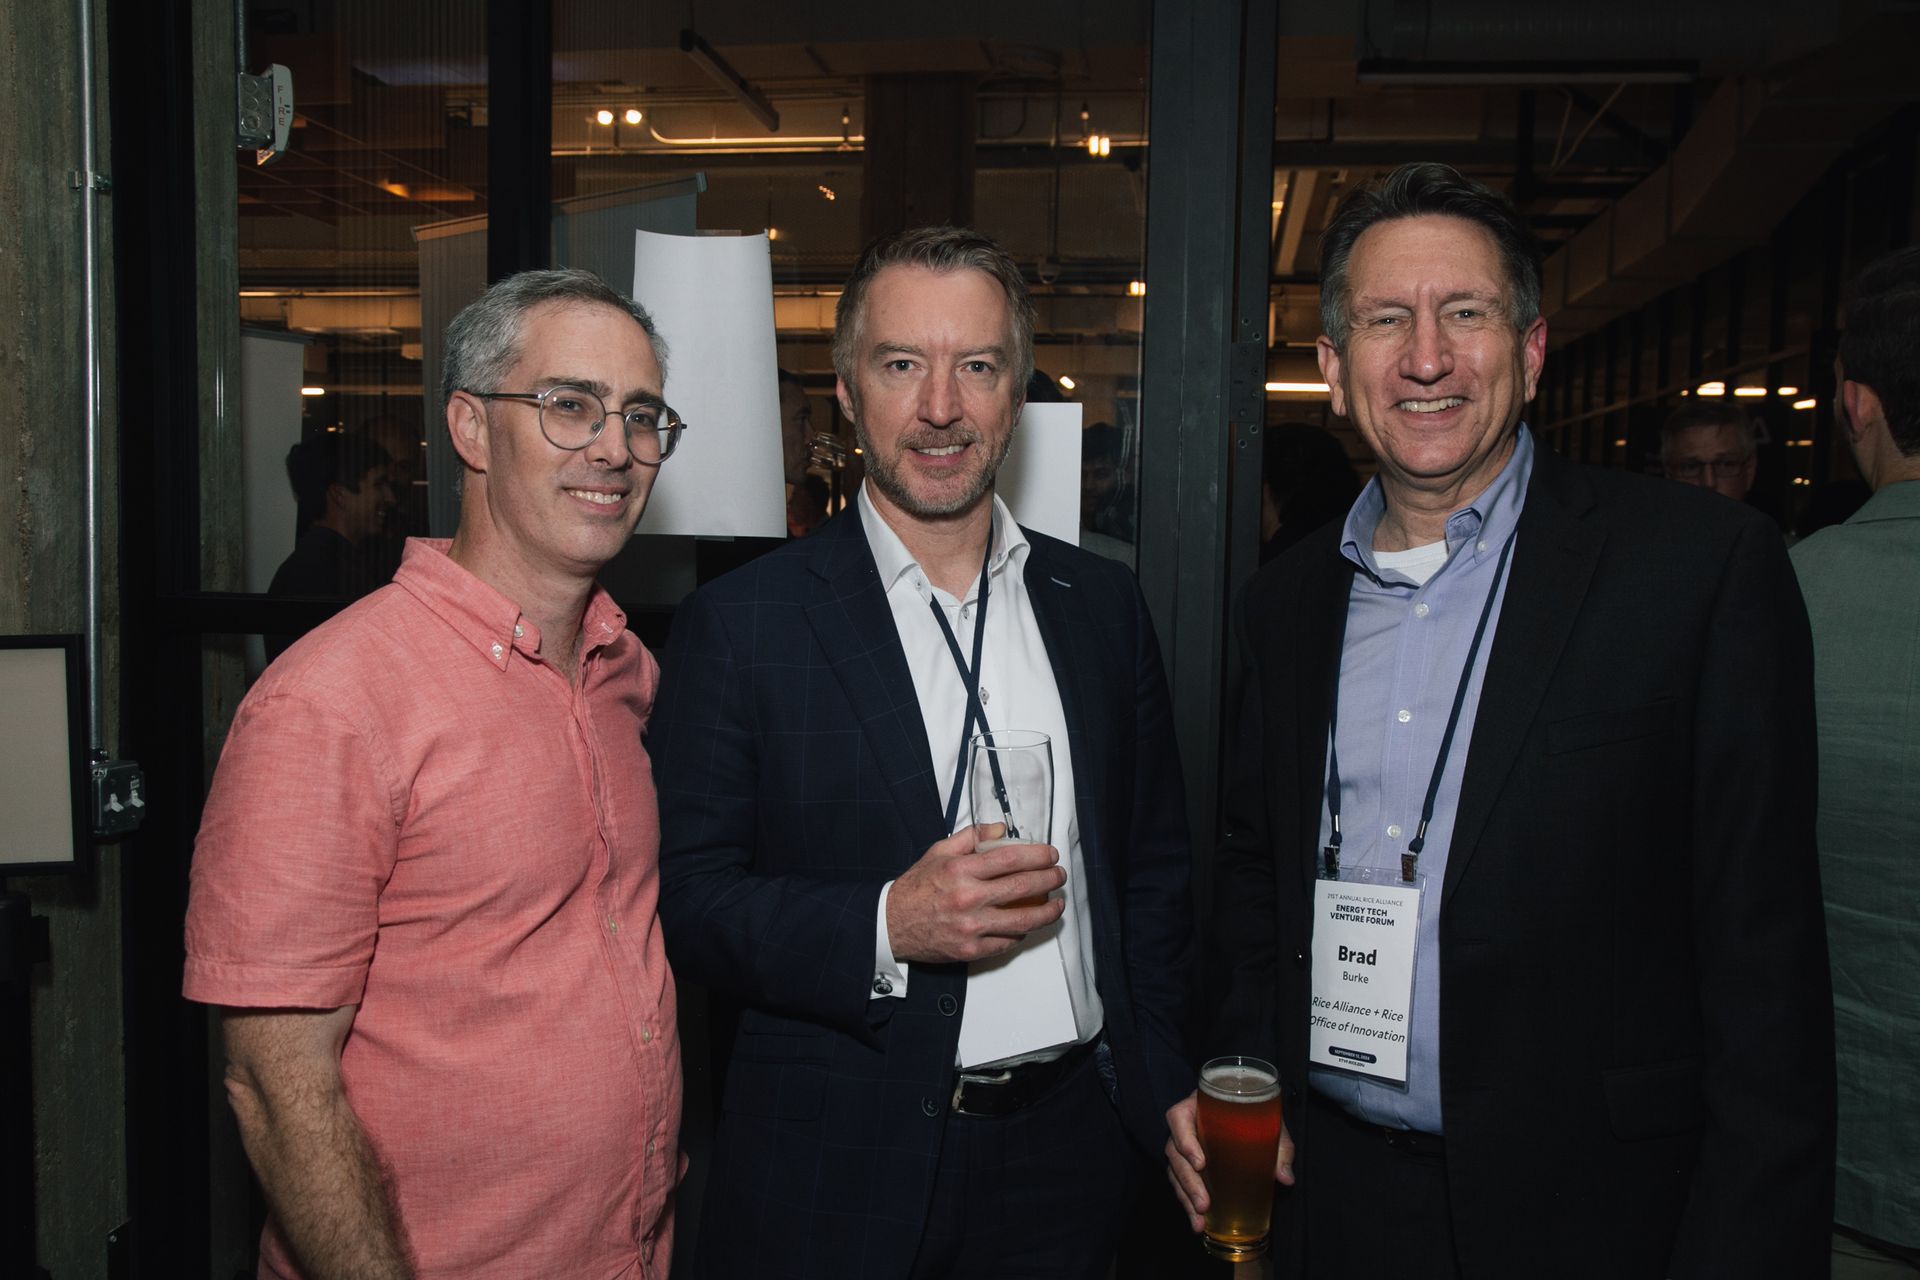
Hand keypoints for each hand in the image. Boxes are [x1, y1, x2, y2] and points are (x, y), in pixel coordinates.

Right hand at [885, 826, 1066, 963]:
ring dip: (1047, 912)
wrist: (892, 924)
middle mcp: (968, 898)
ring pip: (1022, 920)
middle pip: (1022, 887)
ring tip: (1057, 905)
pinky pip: (1007, 942)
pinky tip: (1029, 924)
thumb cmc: (916, 888)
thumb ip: (970, 837)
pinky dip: (1022, 933)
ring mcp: (971, 926)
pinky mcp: (971, 949)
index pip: (1010, 858)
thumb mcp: (938, 852)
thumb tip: (1000, 829)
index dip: (1037, 855)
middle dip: (1049, 879)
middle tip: (1058, 875)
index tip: (1050, 854)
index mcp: (961, 870)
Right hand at [1164, 1091, 1295, 1233]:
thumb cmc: (1257, 1114)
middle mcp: (1186, 1126)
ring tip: (1200, 1221)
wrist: (1254, 1114)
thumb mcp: (1269, 1124)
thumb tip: (1285, 1178)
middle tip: (1204, 1204)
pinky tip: (1199, 1224)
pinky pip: (1181, 1183)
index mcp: (1198, 1106)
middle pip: (1174, 1152)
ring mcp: (1185, 1147)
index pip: (1178, 1118)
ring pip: (1175, 1171)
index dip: (1184, 1140)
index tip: (1201, 1163)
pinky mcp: (1189, 1165)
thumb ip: (1280, 1148)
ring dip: (1185, 1197)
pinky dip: (1188, 1203)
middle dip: (1188, 1181)